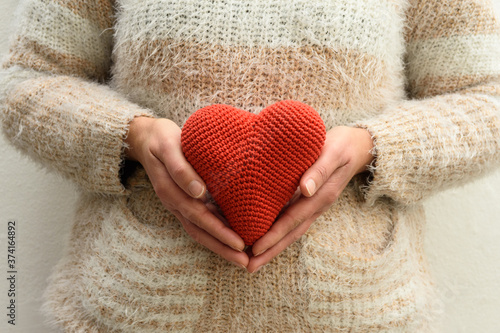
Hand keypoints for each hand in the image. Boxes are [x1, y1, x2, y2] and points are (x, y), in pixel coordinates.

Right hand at [124, 117, 247, 267]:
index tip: (239, 243)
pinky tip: (231, 238)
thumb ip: (181, 169)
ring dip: (219, 246)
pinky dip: (215, 233)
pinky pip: (199, 222)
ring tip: (242, 257)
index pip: (199, 217)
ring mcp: (178, 205)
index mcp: (171, 191)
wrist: (146, 138)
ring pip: (199, 231)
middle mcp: (174, 203)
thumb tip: (198, 192)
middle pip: (200, 232)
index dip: (219, 231)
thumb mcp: (168, 147)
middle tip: (246, 261)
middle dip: (223, 247)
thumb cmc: (162, 139)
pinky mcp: (183, 202)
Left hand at [247, 126, 373, 272]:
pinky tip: (264, 238)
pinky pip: (293, 222)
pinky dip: (278, 233)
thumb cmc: (341, 145)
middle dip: (270, 251)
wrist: (357, 146)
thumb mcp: (332, 153)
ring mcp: (314, 206)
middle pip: (291, 233)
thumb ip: (319, 171)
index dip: (274, 235)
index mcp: (321, 196)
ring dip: (273, 247)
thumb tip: (305, 190)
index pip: (293, 219)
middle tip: (248, 267)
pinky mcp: (309, 202)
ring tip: (253, 261)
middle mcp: (317, 206)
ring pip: (292, 231)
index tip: (255, 248)